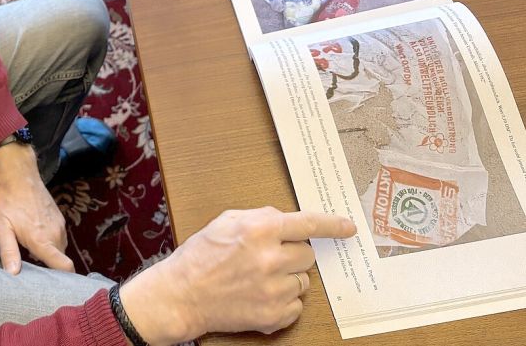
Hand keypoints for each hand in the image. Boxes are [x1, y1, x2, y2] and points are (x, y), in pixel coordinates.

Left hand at [0, 143, 74, 274]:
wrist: (19, 176)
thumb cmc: (7, 202)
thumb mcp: (1, 227)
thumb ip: (9, 252)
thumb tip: (13, 274)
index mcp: (42, 240)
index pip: (63, 265)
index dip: (64, 279)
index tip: (56, 287)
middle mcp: (55, 234)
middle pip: (60, 260)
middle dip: (51, 267)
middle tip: (33, 268)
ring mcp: (59, 225)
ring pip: (60, 249)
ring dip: (50, 253)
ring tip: (32, 251)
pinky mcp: (59, 218)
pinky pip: (59, 238)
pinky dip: (51, 242)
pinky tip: (36, 237)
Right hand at [119, 207, 356, 344]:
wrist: (181, 295)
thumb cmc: (199, 257)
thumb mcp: (225, 221)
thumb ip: (259, 217)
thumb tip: (285, 220)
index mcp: (260, 230)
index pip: (308, 223)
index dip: (333, 225)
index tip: (348, 227)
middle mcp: (271, 258)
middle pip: (308, 255)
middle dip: (294, 255)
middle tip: (270, 259)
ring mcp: (274, 289)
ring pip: (303, 281)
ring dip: (288, 279)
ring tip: (259, 279)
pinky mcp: (273, 314)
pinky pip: (296, 306)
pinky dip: (283, 302)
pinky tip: (260, 296)